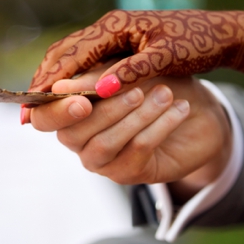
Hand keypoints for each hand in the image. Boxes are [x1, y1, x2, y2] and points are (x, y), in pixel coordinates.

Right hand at [29, 9, 243, 97]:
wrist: (222, 33)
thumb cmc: (198, 44)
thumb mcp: (166, 59)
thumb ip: (131, 73)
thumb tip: (98, 92)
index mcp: (116, 27)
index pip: (70, 56)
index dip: (48, 83)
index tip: (31, 108)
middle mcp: (110, 27)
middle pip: (63, 53)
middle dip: (44, 81)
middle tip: (27, 112)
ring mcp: (116, 33)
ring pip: (72, 55)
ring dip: (54, 79)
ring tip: (40, 105)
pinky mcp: (124, 43)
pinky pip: (87, 59)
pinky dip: (72, 76)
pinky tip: (69, 94)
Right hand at [29, 68, 231, 199]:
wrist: (200, 109)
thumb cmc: (158, 81)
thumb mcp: (130, 70)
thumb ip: (99, 78)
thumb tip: (60, 86)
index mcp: (70, 109)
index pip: (43, 118)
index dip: (56, 111)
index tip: (82, 100)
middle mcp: (79, 139)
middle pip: (71, 135)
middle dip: (104, 111)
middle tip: (136, 91)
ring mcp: (102, 160)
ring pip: (104, 145)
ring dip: (136, 118)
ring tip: (165, 94)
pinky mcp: (129, 173)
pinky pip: (137, 151)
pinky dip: (159, 126)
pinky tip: (179, 108)